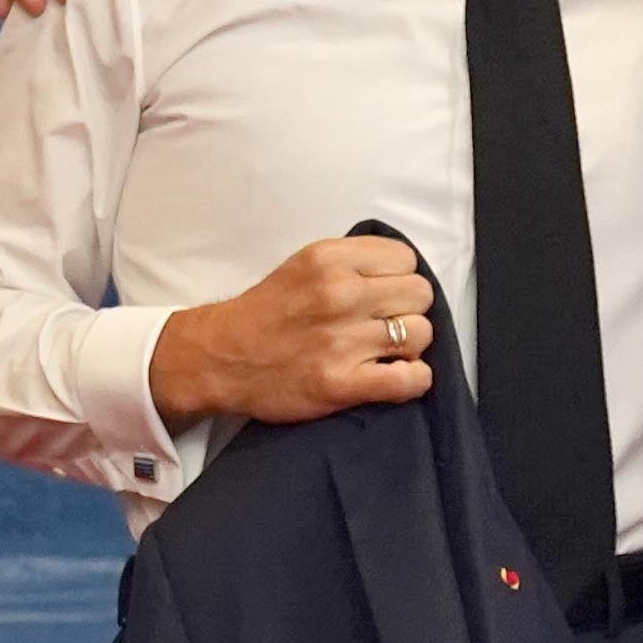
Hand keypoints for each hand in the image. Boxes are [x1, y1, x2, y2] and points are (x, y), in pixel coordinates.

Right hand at [153, 235, 435, 425]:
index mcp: (330, 259)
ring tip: (384, 351)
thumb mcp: (305, 263)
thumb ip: (353, 262)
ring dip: (410, 346)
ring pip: (421, 334)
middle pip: (420, 294)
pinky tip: (397, 376)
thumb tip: (404, 272)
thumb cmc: (268, 312)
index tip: (385, 293)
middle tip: (385, 324)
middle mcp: (339, 294)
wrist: (221, 358)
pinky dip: (414, 379)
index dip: (400, 277)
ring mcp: (342, 340)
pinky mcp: (342, 383)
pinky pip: (412, 379)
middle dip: (409, 310)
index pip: (406, 259)